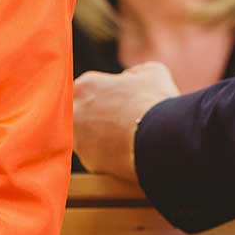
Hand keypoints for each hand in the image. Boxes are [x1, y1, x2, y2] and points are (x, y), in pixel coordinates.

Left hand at [73, 62, 180, 182]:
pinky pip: (98, 158)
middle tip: (121, 120)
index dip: (106, 96)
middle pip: (82, 113)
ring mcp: (79, 139)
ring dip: (102, 137)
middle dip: (97, 117)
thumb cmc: (155, 102)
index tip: (120, 102)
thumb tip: (128, 80)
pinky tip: (128, 152)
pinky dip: (110, 156)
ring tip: (127, 138)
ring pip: (86, 137)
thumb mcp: (151, 72)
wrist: (159, 138)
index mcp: (86, 85)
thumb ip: (133, 74)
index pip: (87, 89)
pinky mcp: (88, 162)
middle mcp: (75, 111)